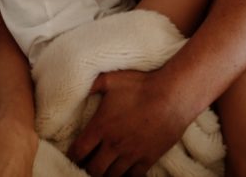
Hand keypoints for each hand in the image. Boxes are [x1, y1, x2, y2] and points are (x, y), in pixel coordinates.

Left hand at [68, 69, 191, 176]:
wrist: (172, 96)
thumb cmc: (140, 85)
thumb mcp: (110, 79)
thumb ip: (91, 84)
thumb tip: (76, 84)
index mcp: (101, 126)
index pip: (78, 151)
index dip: (72, 156)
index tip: (72, 155)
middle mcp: (113, 144)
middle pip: (93, 170)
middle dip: (87, 169)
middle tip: (87, 164)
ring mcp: (131, 154)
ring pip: (112, 176)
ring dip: (106, 174)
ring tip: (103, 169)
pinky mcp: (148, 158)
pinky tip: (123, 173)